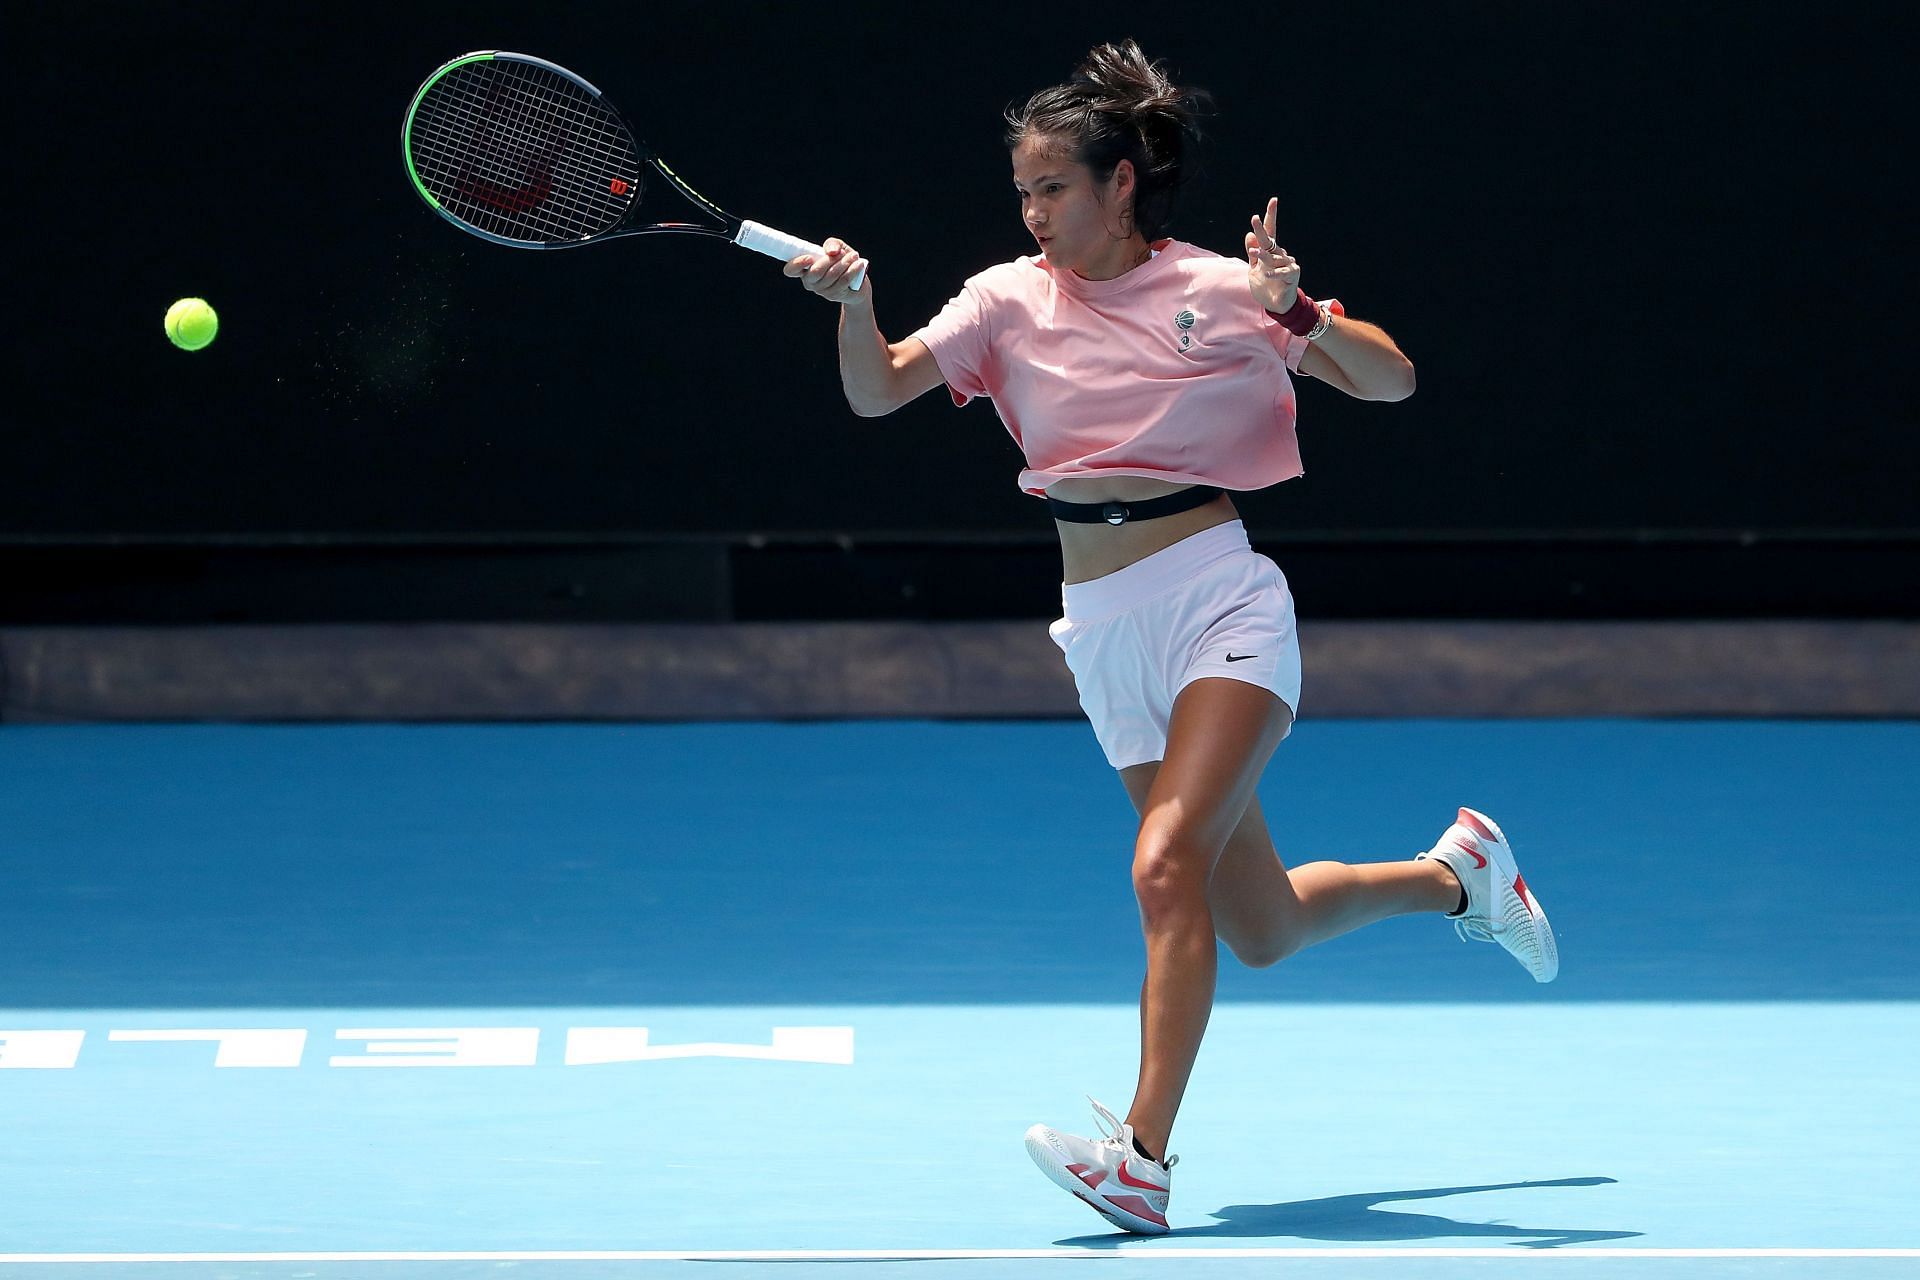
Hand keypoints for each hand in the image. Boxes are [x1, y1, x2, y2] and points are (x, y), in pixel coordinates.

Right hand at [783, 236, 868, 304]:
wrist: (857, 282)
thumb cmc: (842, 261)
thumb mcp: (837, 248)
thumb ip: (832, 244)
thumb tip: (832, 251)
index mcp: (804, 269)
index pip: (790, 270)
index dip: (797, 264)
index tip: (809, 257)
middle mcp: (809, 281)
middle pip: (815, 272)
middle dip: (830, 260)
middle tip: (843, 253)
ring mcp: (821, 290)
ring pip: (831, 276)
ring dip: (844, 263)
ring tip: (854, 256)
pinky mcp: (834, 295)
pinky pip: (843, 281)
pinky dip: (852, 270)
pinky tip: (859, 264)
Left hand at [1245, 197, 1301, 312]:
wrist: (1277, 305)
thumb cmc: (1266, 285)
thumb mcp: (1254, 269)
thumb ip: (1252, 253)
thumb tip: (1249, 234)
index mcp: (1270, 252)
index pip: (1270, 232)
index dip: (1270, 217)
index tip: (1273, 200)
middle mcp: (1280, 255)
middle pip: (1269, 240)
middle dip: (1261, 229)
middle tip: (1254, 218)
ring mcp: (1287, 264)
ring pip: (1273, 257)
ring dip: (1262, 255)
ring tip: (1253, 252)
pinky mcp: (1292, 274)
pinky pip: (1281, 272)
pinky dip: (1273, 273)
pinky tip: (1265, 273)